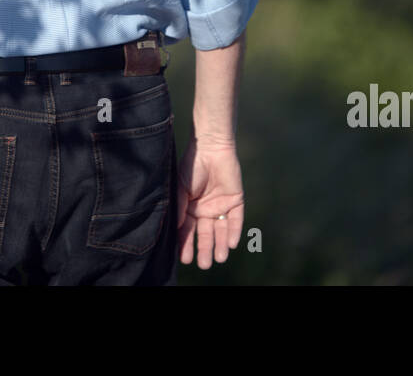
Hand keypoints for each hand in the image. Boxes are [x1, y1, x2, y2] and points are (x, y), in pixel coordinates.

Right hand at [175, 139, 243, 268]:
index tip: (185, 259)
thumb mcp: (181, 189)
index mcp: (190, 208)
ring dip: (221, 244)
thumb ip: (180, 208)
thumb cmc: (191, 167)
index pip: (188, 231)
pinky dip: (234, 231)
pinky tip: (232, 244)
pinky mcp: (236, 200)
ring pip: (221, 230)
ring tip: (219, 259)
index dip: (186, 244)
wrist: (210, 147)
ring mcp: (221, 206)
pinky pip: (236, 219)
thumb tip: (177, 229)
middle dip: (204, 249)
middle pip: (205, 234)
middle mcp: (205, 210)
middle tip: (204, 265)